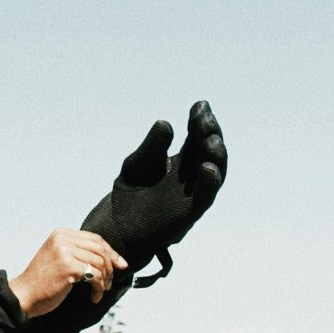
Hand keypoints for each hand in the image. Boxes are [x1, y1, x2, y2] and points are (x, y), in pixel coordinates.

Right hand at [8, 228, 126, 316]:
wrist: (25, 295)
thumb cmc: (45, 281)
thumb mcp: (62, 259)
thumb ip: (81, 253)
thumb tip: (115, 259)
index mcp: (61, 233)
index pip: (96, 239)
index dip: (111, 252)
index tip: (122, 265)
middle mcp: (62, 238)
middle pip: (100, 250)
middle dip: (110, 268)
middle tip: (109, 283)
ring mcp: (64, 251)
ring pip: (100, 263)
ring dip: (105, 280)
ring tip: (99, 291)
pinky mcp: (67, 266)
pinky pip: (95, 276)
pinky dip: (99, 288)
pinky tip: (94, 297)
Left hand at [80, 102, 226, 276]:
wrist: (118, 227)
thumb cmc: (130, 194)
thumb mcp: (138, 163)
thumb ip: (152, 147)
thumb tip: (166, 125)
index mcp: (183, 161)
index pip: (197, 137)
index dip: (201, 121)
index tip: (200, 105)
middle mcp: (193, 176)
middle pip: (209, 151)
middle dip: (210, 133)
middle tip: (203, 118)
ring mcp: (193, 194)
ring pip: (214, 173)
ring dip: (215, 156)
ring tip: (210, 138)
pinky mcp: (189, 213)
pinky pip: (205, 197)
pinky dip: (209, 183)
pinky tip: (206, 167)